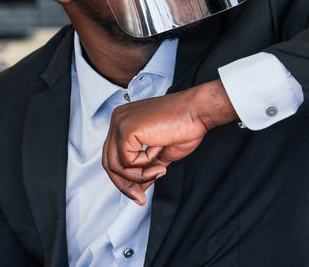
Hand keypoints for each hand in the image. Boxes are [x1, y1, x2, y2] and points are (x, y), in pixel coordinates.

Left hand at [101, 79, 236, 204]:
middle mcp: (119, 119)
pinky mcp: (126, 130)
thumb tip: (137, 189)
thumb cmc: (185, 125)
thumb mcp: (160, 155)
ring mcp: (120, 123)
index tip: (138, 193)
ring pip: (116, 165)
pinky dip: (145, 164)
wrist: (198, 111)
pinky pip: (127, 161)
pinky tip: (159, 151)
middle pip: (110, 162)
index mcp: (125, 121)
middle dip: (126, 184)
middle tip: (140, 197)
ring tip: (159, 170)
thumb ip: (145, 170)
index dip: (125, 179)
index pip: (114, 156)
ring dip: (139, 176)